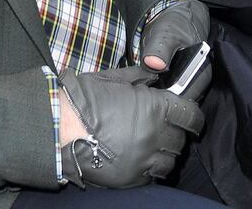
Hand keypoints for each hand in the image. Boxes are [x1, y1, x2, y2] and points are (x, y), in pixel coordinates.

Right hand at [59, 65, 203, 188]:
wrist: (57, 127)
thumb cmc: (85, 99)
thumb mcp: (115, 79)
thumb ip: (141, 76)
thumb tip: (156, 73)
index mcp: (155, 109)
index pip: (190, 115)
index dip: (193, 114)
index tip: (192, 114)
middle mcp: (154, 137)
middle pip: (181, 140)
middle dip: (177, 131)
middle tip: (168, 125)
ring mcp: (143, 161)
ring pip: (169, 162)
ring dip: (167, 152)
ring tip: (155, 143)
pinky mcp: (130, 179)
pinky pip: (152, 177)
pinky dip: (151, 168)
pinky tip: (142, 158)